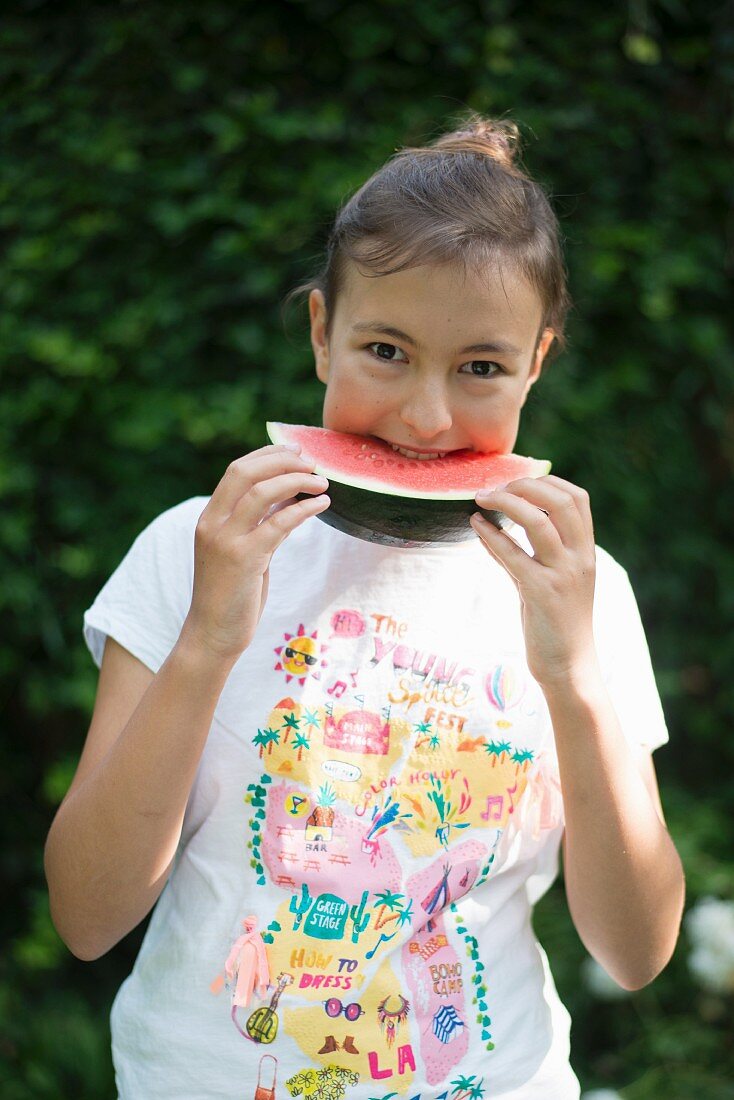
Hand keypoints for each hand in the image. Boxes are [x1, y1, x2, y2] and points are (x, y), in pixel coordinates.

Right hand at [180, 444, 329, 664]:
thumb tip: (289, 495)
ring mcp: (225, 541)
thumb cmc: (232, 594)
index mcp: (209, 518)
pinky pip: (278, 523)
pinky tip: (322, 504)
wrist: (213, 634)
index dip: (267, 454)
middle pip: (245, 472)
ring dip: (296, 480)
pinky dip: (304, 508)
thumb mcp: (245, 550)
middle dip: (281, 460)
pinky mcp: (244, 560)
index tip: (295, 449)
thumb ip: (260, 523)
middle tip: (311, 461)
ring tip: (323, 481)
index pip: (236, 470)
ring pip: (261, 492)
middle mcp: (212, 524)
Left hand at [471, 475, 597, 689]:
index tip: (518, 481)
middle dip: (525, 486)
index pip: (577, 498)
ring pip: (538, 522)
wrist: (568, 666)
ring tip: (481, 498)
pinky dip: (491, 535)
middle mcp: (580, 559)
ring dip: (506, 502)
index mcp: (586, 552)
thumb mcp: (546, 580)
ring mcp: (563, 575)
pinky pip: (513, 554)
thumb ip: (525, 552)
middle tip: (495, 488)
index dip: (547, 481)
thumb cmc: (554, 622)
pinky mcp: (541, 593)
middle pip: (561, 501)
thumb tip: (490, 527)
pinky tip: (475, 525)